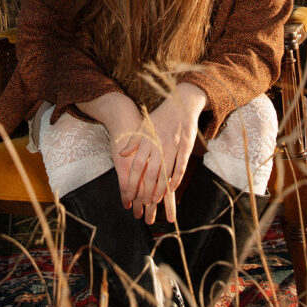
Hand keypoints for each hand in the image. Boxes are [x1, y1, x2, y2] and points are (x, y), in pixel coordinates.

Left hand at [121, 84, 206, 222]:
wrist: (181, 103)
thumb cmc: (160, 117)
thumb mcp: (143, 126)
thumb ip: (132, 141)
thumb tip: (121, 153)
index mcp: (146, 140)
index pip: (137, 166)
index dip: (133, 182)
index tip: (130, 194)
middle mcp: (158, 144)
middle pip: (150, 172)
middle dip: (146, 190)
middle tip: (143, 203)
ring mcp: (173, 146)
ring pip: (165, 172)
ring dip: (160, 188)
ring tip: (155, 200)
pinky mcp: (185, 147)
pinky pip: (180, 166)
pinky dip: (176, 179)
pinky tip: (172, 188)